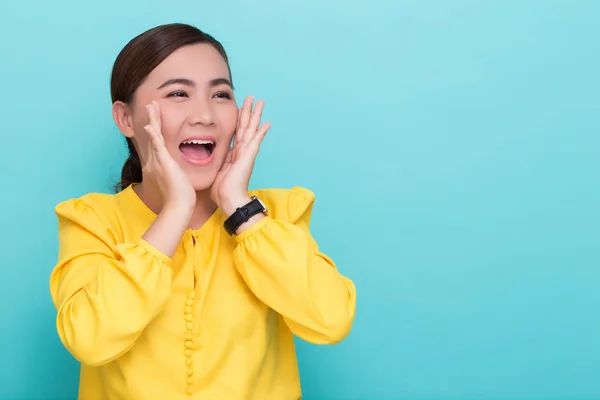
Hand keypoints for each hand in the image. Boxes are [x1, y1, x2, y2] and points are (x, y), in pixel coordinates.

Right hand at [143, 101, 195, 212]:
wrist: (179, 206)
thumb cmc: (181, 196)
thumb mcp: (178, 179)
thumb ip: (177, 171)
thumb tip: (181, 170)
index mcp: (159, 163)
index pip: (157, 141)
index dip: (155, 128)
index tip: (155, 117)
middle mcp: (155, 161)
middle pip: (153, 135)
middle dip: (152, 119)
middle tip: (151, 104)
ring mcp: (158, 161)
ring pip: (154, 136)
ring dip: (152, 120)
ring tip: (151, 106)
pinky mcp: (164, 164)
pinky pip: (157, 147)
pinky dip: (154, 136)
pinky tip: (149, 126)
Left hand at [211, 96, 271, 215]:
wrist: (229, 200)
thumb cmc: (222, 191)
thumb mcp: (217, 171)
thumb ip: (217, 162)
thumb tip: (210, 159)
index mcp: (234, 154)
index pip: (236, 133)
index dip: (238, 120)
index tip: (240, 108)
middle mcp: (242, 152)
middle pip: (245, 127)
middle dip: (248, 112)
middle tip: (253, 98)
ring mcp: (246, 154)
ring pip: (251, 130)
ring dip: (255, 115)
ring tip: (260, 102)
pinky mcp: (248, 157)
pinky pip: (255, 142)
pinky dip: (261, 132)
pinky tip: (267, 123)